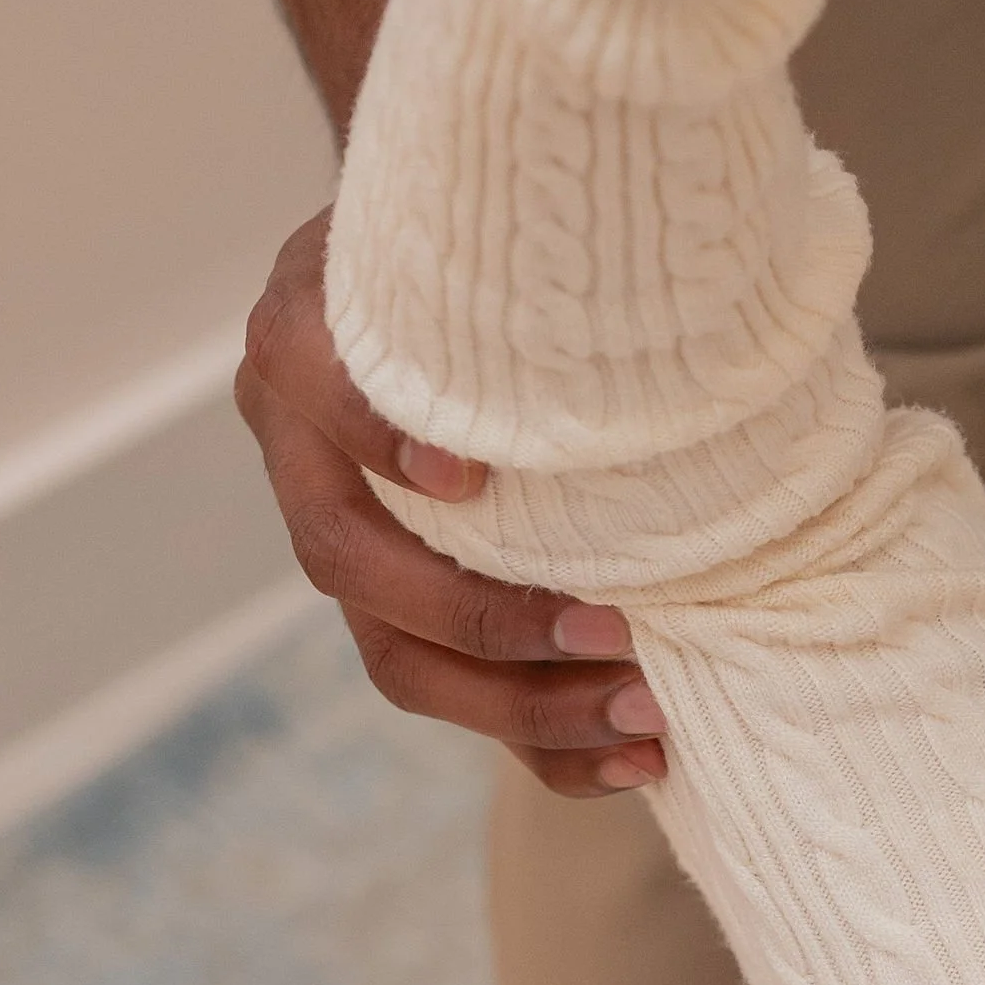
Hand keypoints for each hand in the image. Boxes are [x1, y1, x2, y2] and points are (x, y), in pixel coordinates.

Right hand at [238, 211, 665, 794]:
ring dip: (526, 704)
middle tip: (615, 627)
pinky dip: (553, 747)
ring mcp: (347, 542)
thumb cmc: (489, 246)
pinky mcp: (404, 612)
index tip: (471, 478)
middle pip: (349, 564)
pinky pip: (464, 701)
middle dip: (482, 615)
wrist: (453, 276)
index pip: (310, 387)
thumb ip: (524, 267)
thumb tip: (682, 279)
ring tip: (647, 711)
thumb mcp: (492, 228)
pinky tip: (642, 757)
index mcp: (306, 341)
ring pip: (399, 659)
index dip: (376, 439)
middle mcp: (302, 451)